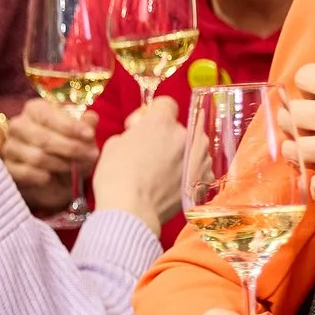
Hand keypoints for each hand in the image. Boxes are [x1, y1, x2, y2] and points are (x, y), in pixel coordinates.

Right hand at [0, 98, 99, 211]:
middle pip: (43, 138)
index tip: (90, 135)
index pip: (49, 116)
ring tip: (73, 168)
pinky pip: (27, 173)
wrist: (56, 179)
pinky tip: (51, 177)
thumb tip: (90, 118)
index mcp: (35, 110)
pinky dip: (44, 177)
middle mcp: (19, 125)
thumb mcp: (82, 136)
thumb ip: (87, 125)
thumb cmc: (69, 150)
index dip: (71, 126)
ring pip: (37, 157)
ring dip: (61, 164)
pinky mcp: (8, 168)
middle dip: (71, 148)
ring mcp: (10, 147)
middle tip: (90, 156)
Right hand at [89, 97, 186, 234]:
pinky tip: (172, 183)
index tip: (139, 127)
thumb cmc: (116, 178)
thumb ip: (131, 133)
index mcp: (161, 122)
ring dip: (179, 153)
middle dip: (165, 136)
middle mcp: (184, 135)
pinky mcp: (202, 179)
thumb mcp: (112, 145)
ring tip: (161, 171)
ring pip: (191, 146)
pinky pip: (198, 167)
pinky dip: (188, 172)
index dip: (150, 114)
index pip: (165, 103)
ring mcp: (197, 157)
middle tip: (148, 153)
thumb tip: (139, 135)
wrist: (131, 211)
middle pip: (178, 127)